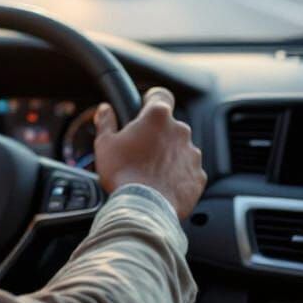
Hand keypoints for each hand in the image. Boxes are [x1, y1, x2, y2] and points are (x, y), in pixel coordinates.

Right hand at [92, 87, 205, 220]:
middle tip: (139, 149)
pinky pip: (188, 170)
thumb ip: (106, 122)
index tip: (144, 108)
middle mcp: (180, 130)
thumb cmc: (123, 173)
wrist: (144, 208)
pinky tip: (161, 184)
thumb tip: (104, 110)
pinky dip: (177, 174)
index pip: (161, 95)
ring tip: (150, 170)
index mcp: (157, 116)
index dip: (151, 100)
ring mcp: (192, 154)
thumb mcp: (105, 144)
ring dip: (168, 154)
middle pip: (169, 124)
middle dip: (157, 133)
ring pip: (179, 147)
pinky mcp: (199, 176)